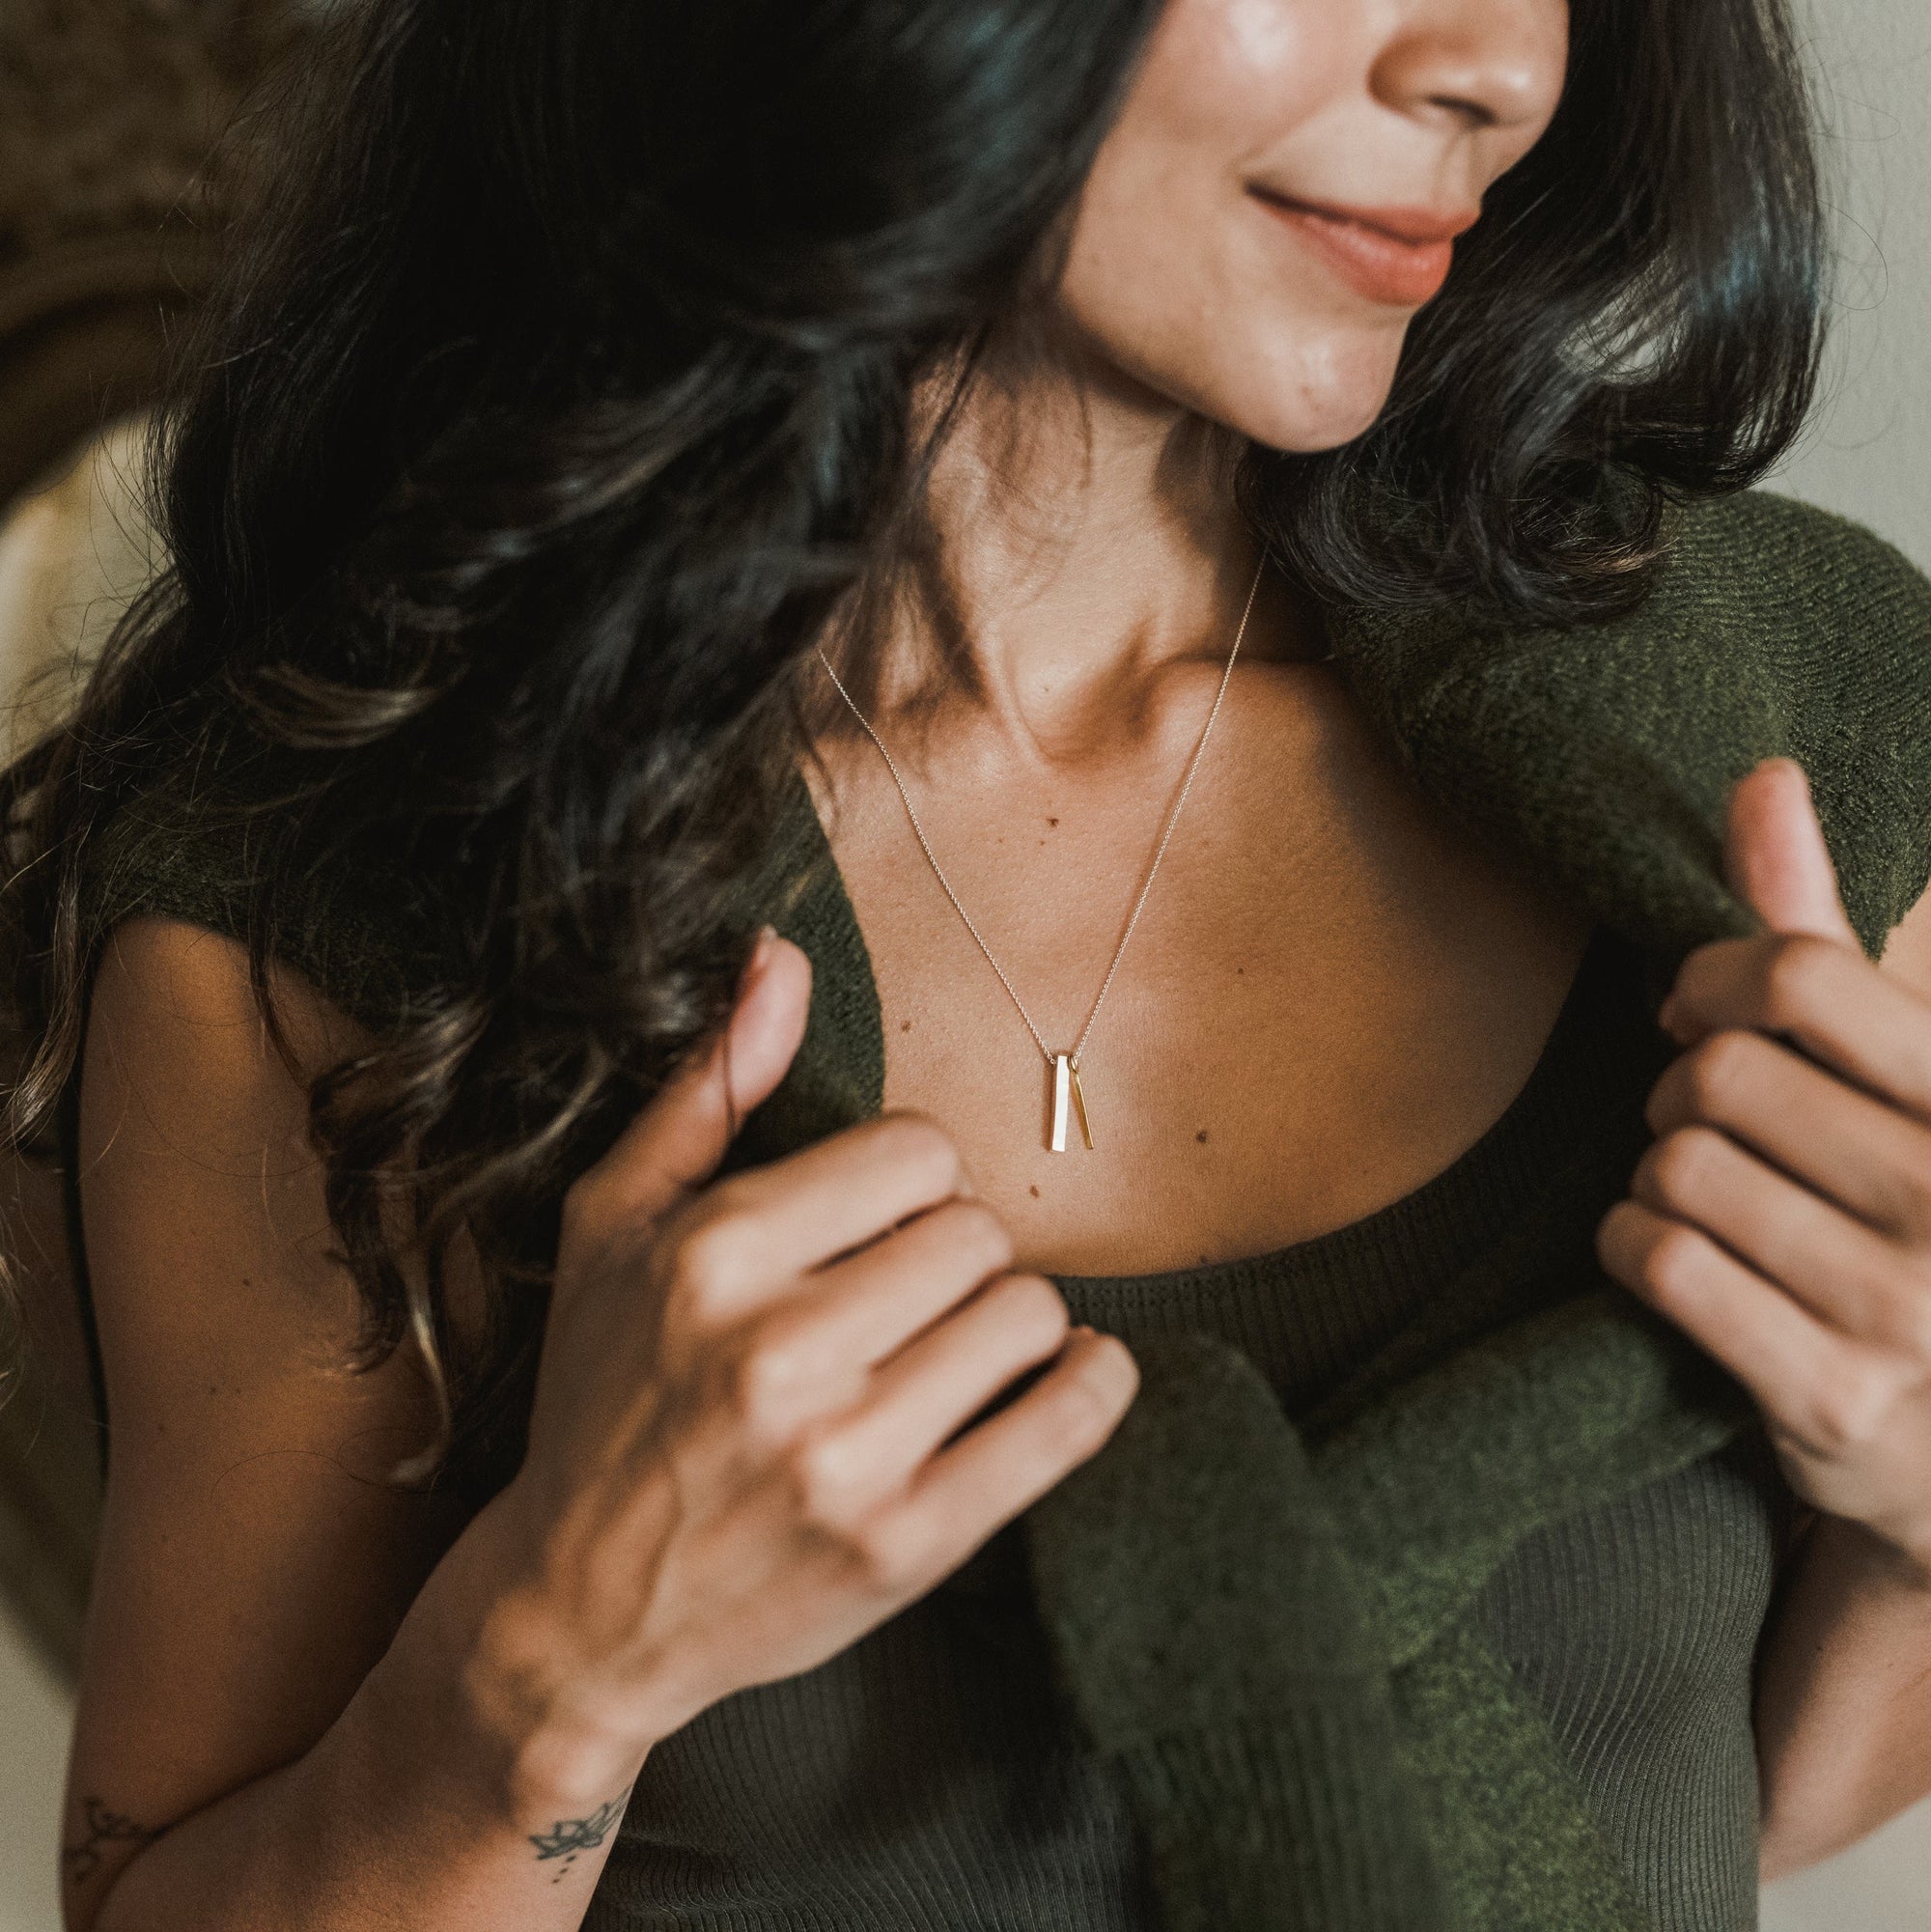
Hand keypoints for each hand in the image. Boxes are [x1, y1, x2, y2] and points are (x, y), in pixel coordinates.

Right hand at [475, 929, 1139, 1800]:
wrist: (582, 1609)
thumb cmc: (602, 1394)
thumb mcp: (614, 1224)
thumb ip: (709, 1086)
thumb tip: (780, 955)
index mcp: (714, 1254)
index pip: (920, 1151)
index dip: (909, 1177)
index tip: (878, 1218)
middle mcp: (780, 1353)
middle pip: (979, 1231)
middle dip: (953, 1249)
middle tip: (906, 1291)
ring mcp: (848, 1459)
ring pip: (1028, 1315)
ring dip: (1004, 1320)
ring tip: (947, 1343)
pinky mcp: (908, 1546)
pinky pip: (1064, 1425)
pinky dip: (1090, 1384)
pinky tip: (1061, 1372)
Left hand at [1596, 757, 1930, 1576]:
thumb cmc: (1908, 1216)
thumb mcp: (1896, 1074)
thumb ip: (1823, 935)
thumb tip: (1765, 779)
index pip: (1804, 976)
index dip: (1710, 979)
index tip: (1693, 1008)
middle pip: (1718, 1075)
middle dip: (1679, 1091)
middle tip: (1700, 1123)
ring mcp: (1907, 1306)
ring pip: (1681, 1169)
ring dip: (1656, 1176)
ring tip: (1699, 1197)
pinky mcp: (1834, 1396)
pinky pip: (1664, 1264)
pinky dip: (1633, 1247)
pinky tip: (1667, 1258)